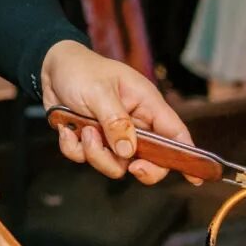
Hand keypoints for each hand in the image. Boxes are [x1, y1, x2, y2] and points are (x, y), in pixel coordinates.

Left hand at [41, 40, 193, 183]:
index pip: (175, 133)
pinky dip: (74, 148)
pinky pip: (87, 159)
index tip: (195, 177)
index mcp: (146, 105)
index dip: (188, 156)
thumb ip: (116, 121)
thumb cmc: (81, 70)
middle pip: (150, 160)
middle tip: (129, 164)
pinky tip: (67, 128)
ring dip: (96, 153)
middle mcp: (134, 123)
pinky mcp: (92, 141)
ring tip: (84, 130)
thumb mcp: (99, 92)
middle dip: (137, 166)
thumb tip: (129, 152)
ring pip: (115, 164)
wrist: (50, 68)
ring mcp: (112, 135)